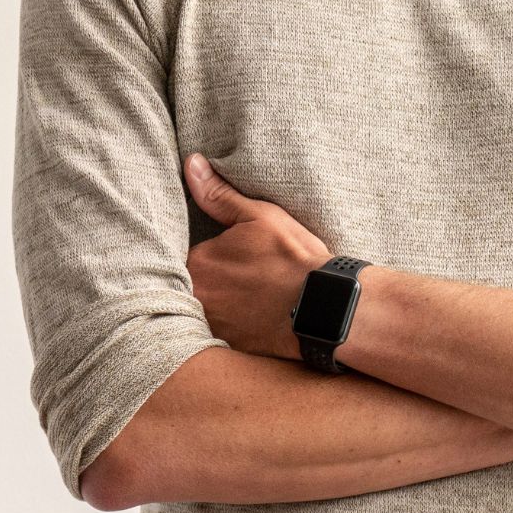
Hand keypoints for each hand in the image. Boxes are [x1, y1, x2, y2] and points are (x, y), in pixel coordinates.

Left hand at [183, 153, 330, 359]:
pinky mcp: (229, 347)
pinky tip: (253, 314)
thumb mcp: (258, 216)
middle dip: (210, 277)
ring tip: (248, 293)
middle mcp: (197, 299)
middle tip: (241, 273)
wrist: (325, 307)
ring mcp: (212, 327)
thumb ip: (218, 195)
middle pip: (191, 282)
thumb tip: (191, 164)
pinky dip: (231, 322)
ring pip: (204, 307)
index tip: (227, 252)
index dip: (207, 250)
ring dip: (219, 300)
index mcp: (199, 263)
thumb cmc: (293, 257)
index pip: (186, 253)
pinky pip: (219, 331)